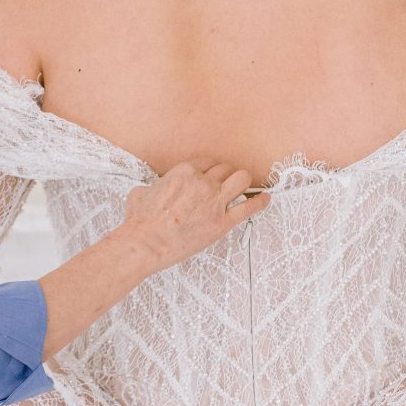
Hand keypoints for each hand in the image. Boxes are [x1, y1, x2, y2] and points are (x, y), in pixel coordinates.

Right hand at [121, 162, 269, 272]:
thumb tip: (153, 189)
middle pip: (225, 168)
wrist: (145, 244)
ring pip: (241, 179)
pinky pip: (249, 207)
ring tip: (244, 187)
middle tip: (225, 183)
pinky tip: (266, 198)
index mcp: (184, 172)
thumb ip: (154, 186)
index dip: (210, 168)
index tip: (211, 174)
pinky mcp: (222, 222)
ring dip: (243, 181)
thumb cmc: (140, 221)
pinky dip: (260, 201)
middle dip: (225, 174)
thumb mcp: (141, 192)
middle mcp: (203, 182)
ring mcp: (215, 201)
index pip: (207, 162)